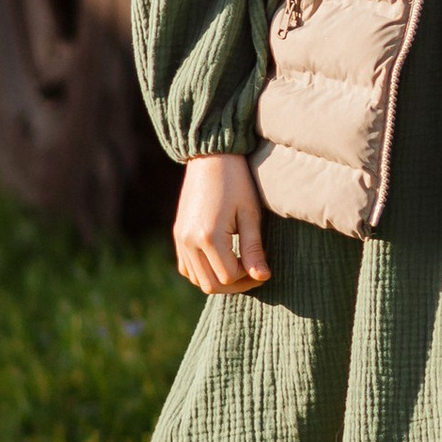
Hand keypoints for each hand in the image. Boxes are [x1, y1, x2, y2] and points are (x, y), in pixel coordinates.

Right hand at [174, 152, 269, 292]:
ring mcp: (180, 239)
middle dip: (235, 283)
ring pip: (197, 279)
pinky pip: (187, 267)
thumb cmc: (237, 182)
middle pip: (211, 284)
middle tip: (254, 271)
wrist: (210, 156)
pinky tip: (221, 261)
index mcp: (209, 237)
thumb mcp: (250, 214)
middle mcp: (189, 242)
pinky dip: (203, 272)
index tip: (264, 264)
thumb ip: (254, 249)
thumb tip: (263, 277)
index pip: (229, 276)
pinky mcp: (178, 234)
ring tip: (240, 265)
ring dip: (219, 279)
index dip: (249, 276)